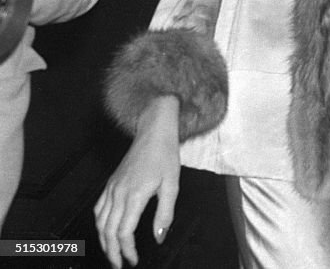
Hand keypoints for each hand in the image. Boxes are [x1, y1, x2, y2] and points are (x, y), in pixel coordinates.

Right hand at [94, 97, 180, 267]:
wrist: (154, 132)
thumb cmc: (165, 156)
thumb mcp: (172, 185)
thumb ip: (165, 213)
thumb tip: (158, 237)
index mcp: (134, 195)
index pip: (124, 232)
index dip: (126, 250)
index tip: (133, 260)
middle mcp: (118, 193)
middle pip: (108, 231)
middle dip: (112, 252)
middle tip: (119, 265)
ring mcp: (111, 188)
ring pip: (100, 222)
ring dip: (103, 241)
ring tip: (111, 253)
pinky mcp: (110, 183)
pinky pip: (98, 208)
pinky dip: (99, 224)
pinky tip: (105, 231)